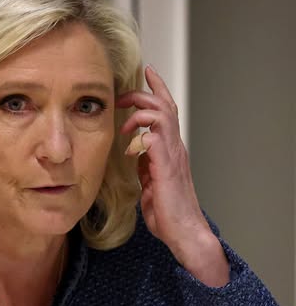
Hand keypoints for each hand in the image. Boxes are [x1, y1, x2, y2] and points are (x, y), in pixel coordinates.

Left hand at [116, 65, 228, 286]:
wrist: (183, 231)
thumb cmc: (168, 212)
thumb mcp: (151, 184)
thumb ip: (146, 166)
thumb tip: (136, 153)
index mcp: (170, 150)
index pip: (166, 112)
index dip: (156, 91)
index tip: (145, 74)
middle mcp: (175, 147)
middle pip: (164, 106)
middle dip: (143, 93)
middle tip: (121, 94)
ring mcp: (172, 155)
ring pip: (162, 114)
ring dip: (140, 111)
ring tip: (124, 120)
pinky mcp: (166, 166)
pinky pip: (154, 137)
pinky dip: (140, 134)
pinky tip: (129, 144)